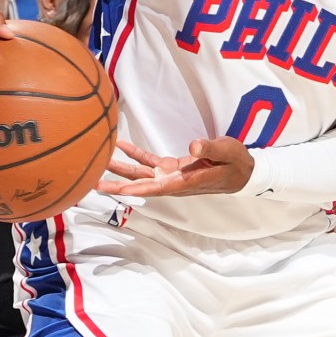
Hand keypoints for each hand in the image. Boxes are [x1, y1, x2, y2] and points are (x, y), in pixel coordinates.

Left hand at [98, 135, 254, 198]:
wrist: (242, 172)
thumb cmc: (236, 163)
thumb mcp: (228, 151)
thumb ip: (211, 148)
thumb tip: (193, 145)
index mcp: (187, 181)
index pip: (159, 188)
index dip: (139, 189)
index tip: (121, 191)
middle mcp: (175, 182)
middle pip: (142, 185)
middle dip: (118, 186)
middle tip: (93, 184)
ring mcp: (172, 176)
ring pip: (141, 175)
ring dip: (120, 171)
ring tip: (98, 166)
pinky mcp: (172, 168)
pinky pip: (149, 162)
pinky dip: (135, 155)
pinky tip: (121, 145)